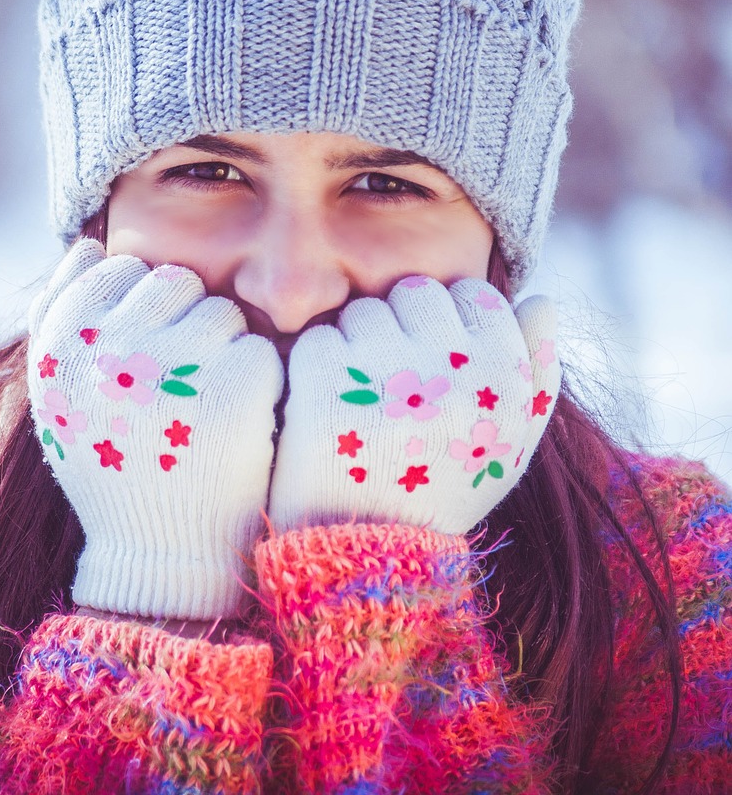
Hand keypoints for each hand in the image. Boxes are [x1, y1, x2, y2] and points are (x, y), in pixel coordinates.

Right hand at [27, 240, 283, 619]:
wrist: (159, 554)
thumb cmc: (113, 463)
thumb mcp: (61, 395)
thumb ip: (60, 316)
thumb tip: (89, 244)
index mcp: (62, 345)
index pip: (117, 270)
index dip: (140, 310)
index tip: (143, 360)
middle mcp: (111, 348)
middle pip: (174, 281)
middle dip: (185, 320)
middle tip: (179, 385)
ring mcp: (176, 366)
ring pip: (222, 311)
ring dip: (224, 349)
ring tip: (205, 407)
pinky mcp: (237, 388)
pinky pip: (259, 348)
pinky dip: (257, 382)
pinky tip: (236, 424)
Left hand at [269, 276, 559, 535]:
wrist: (372, 562)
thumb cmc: (444, 491)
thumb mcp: (511, 443)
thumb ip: (538, 368)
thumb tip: (540, 297)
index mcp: (504, 378)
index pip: (475, 295)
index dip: (449, 323)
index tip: (436, 365)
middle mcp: (452, 370)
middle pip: (416, 293)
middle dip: (400, 327)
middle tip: (392, 384)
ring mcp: (385, 375)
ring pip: (363, 311)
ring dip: (356, 346)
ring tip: (360, 405)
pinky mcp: (324, 385)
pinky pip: (318, 338)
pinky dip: (315, 369)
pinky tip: (327, 413)